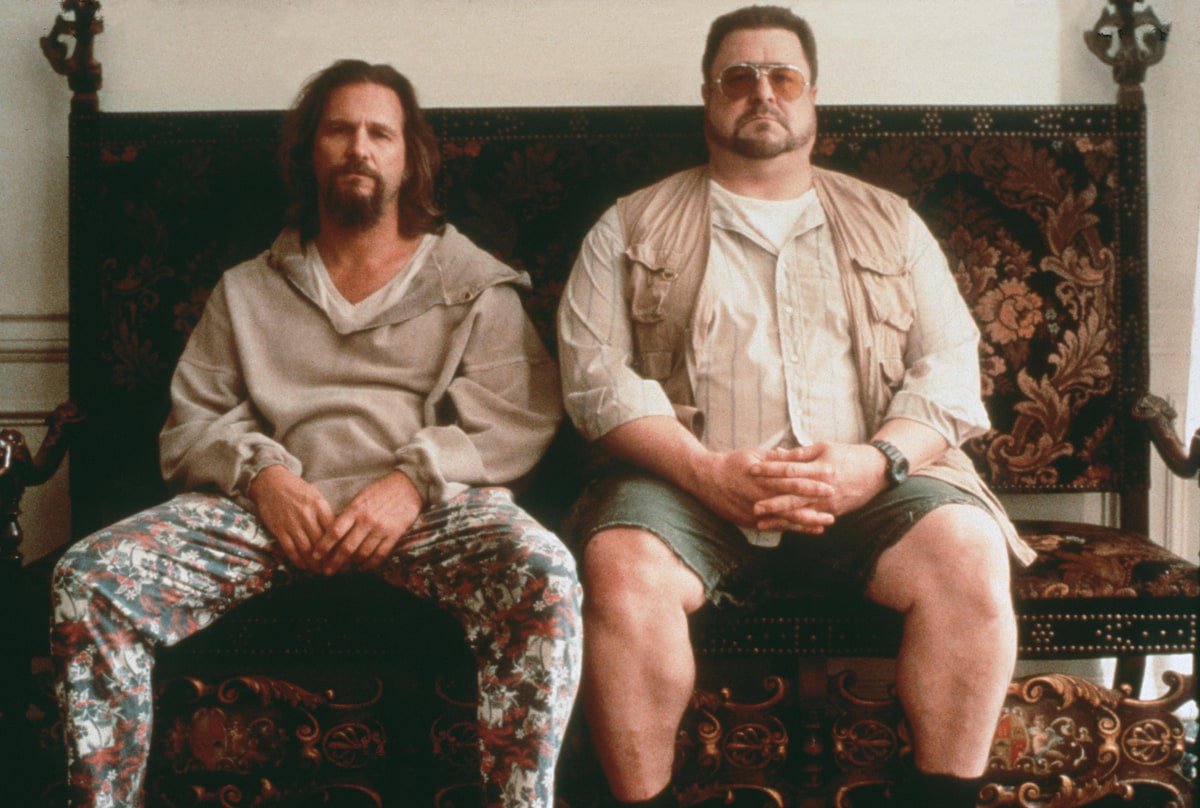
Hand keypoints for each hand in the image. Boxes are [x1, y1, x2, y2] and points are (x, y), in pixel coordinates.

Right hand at [248, 465, 333, 570]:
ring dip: (314, 564)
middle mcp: (307, 515)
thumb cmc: (296, 490)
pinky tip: (303, 566)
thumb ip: (326, 513)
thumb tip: (338, 533)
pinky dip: (297, 560)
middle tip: (334, 568)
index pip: (334, 531)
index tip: (345, 557)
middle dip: (329, 559)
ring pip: (306, 549)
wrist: (271, 482)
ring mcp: (291, 523)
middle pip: (321, 543)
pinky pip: (290, 549)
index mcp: (319, 506)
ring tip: (320, 571)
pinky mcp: (278, 529)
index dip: (340, 546)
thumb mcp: (316, 496)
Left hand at [312, 471, 423, 575]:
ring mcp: (381, 529)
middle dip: (334, 562)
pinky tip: (363, 567)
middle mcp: (367, 520)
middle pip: (346, 547)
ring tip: (345, 569)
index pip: (335, 531)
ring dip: (352, 564)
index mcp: (355, 509)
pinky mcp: (394, 535)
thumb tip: (334, 533)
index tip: (315, 555)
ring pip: (362, 554)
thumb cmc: (381, 490)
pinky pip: (380, 555)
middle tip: (327, 571)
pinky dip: (370, 564)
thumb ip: (348, 514)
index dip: (323, 546)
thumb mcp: (360, 497)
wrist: (408, 486)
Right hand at [693, 447, 833, 530]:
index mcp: (762, 476)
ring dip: (809, 520)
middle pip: (792, 499)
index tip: (830, 477)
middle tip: (835, 500)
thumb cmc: (731, 464)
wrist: (706, 481)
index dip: (811, 479)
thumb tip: (795, 453)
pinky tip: (812, 530)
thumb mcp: (753, 455)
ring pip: (787, 517)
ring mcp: (756, 510)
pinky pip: (778, 526)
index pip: (791, 478)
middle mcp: (760, 495)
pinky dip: (796, 528)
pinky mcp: (752, 521)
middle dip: (815, 501)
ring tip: (828, 521)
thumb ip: (775, 457)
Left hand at [751, 443, 886, 528]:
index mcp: (820, 468)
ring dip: (780, 519)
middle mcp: (823, 488)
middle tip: (754, 507)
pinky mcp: (833, 512)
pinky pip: (811, 521)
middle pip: (794, 496)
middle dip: (773, 503)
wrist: (876, 471)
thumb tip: (776, 453)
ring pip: (800, 513)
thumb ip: (800, 453)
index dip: (770, 469)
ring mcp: (828, 503)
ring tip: (761, 523)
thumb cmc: (847, 455)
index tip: (752, 469)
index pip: (790, 469)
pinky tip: (782, 530)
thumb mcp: (824, 448)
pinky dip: (796, 526)